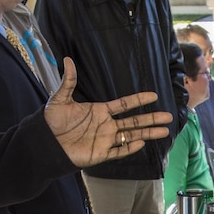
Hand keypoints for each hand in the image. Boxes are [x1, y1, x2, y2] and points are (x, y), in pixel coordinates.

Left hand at [44, 57, 172, 167]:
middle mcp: (106, 125)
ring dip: (148, 133)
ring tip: (164, 131)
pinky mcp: (100, 153)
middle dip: (151, 118)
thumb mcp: (60, 99)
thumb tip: (67, 59)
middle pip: (134, 121)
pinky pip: (119, 151)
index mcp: (100, 111)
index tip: (154, 95)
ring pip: (132, 136)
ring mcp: (105, 139)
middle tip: (168, 116)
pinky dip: (130, 148)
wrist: (45, 142)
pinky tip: (141, 143)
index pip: (124, 104)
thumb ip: (68, 81)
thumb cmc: (52, 121)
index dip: (138, 100)